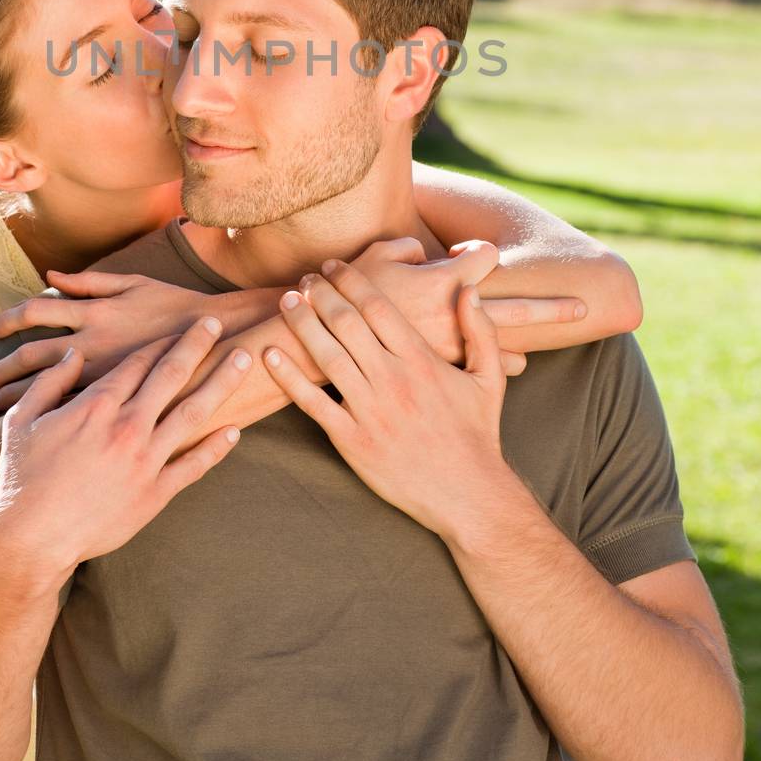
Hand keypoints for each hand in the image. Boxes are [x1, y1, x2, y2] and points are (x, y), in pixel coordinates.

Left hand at [0, 269, 205, 408]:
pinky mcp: (115, 401)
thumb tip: (50, 277)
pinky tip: (33, 426)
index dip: (8, 320)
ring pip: (42, 390)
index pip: (34, 312)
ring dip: (14, 397)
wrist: (215, 341)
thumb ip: (89, 281)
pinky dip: (45, 416)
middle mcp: (91, 344)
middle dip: (1, 370)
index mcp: (93, 312)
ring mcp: (102, 376)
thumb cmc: (174, 307)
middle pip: (29, 356)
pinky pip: (70, 411)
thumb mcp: (133, 284)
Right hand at [0, 316, 252, 592]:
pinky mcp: (155, 494)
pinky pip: (193, 466)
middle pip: (171, 374)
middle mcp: (127, 427)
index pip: (137, 362)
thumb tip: (73, 353)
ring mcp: (145, 460)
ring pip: (193, 412)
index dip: (160, 340)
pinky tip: (235, 430)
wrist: (30, 539)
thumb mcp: (23, 420)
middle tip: (215, 322)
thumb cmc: (21, 478)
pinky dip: (216, 447)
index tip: (177, 325)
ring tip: (244, 360)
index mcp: (96, 406)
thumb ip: (50, 382)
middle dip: (196, 344)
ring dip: (221, 382)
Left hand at [262, 260, 509, 538]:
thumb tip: (468, 290)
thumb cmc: (477, 433)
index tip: (332, 266)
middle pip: (346, 323)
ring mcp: (370, 411)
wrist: (469, 495)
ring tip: (285, 303)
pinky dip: (289, 378)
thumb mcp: (489, 377)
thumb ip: (480, 331)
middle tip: (303, 278)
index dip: (350, 280)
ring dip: (302, 324)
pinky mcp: (353, 441)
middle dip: (320, 294)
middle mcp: (393, 379)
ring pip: (326, 356)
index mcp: (422, 360)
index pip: (377, 307)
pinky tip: (271, 355)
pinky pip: (313, 404)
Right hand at [353, 237, 580, 374]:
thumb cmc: (347, 297)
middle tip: (590, 304)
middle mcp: (453, 316)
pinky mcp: (443, 371)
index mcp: (439, 283)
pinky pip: (485, 366)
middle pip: (516, 307)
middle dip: (551, 306)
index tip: (477, 255)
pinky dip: (504, 363)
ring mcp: (452, 346)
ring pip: (506, 343)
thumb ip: (406, 248)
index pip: (486, 259)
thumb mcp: (374, 260)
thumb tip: (429, 251)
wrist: (324, 349)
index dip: (483, 252)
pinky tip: (523, 362)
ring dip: (533, 336)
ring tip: (569, 330)